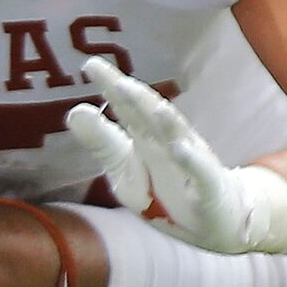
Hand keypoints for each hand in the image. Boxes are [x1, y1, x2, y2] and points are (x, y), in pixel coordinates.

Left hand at [68, 59, 286, 254]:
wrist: (212, 222)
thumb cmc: (164, 192)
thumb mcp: (124, 170)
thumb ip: (103, 142)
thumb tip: (74, 112)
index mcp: (146, 138)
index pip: (126, 109)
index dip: (111, 87)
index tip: (90, 64)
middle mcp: (169, 143)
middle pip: (151, 116)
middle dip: (136, 97)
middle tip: (117, 80)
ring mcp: (190, 163)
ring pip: (177, 138)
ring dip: (164, 121)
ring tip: (150, 106)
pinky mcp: (208, 188)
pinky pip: (201, 173)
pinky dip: (191, 161)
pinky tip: (179, 149)